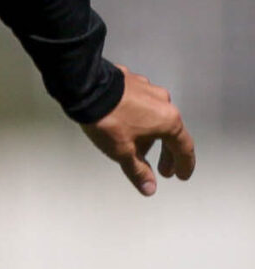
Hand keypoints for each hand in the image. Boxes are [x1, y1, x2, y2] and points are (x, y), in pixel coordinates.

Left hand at [82, 64, 194, 196]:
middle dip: (166, 153)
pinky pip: (138, 104)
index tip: (181, 174)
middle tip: (162, 169)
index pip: (184, 147)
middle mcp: (162, 101)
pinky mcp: (129, 80)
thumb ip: (138, 171)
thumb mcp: (123, 152)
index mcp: (168, 120)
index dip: (183, 164)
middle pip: (170, 132)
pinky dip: (136, 118)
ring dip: (150, 135)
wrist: (84, 87)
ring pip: (153, 117)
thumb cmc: (106, 118)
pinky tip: (124, 125)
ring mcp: (146, 88)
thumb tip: (149, 187)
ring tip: (137, 150)